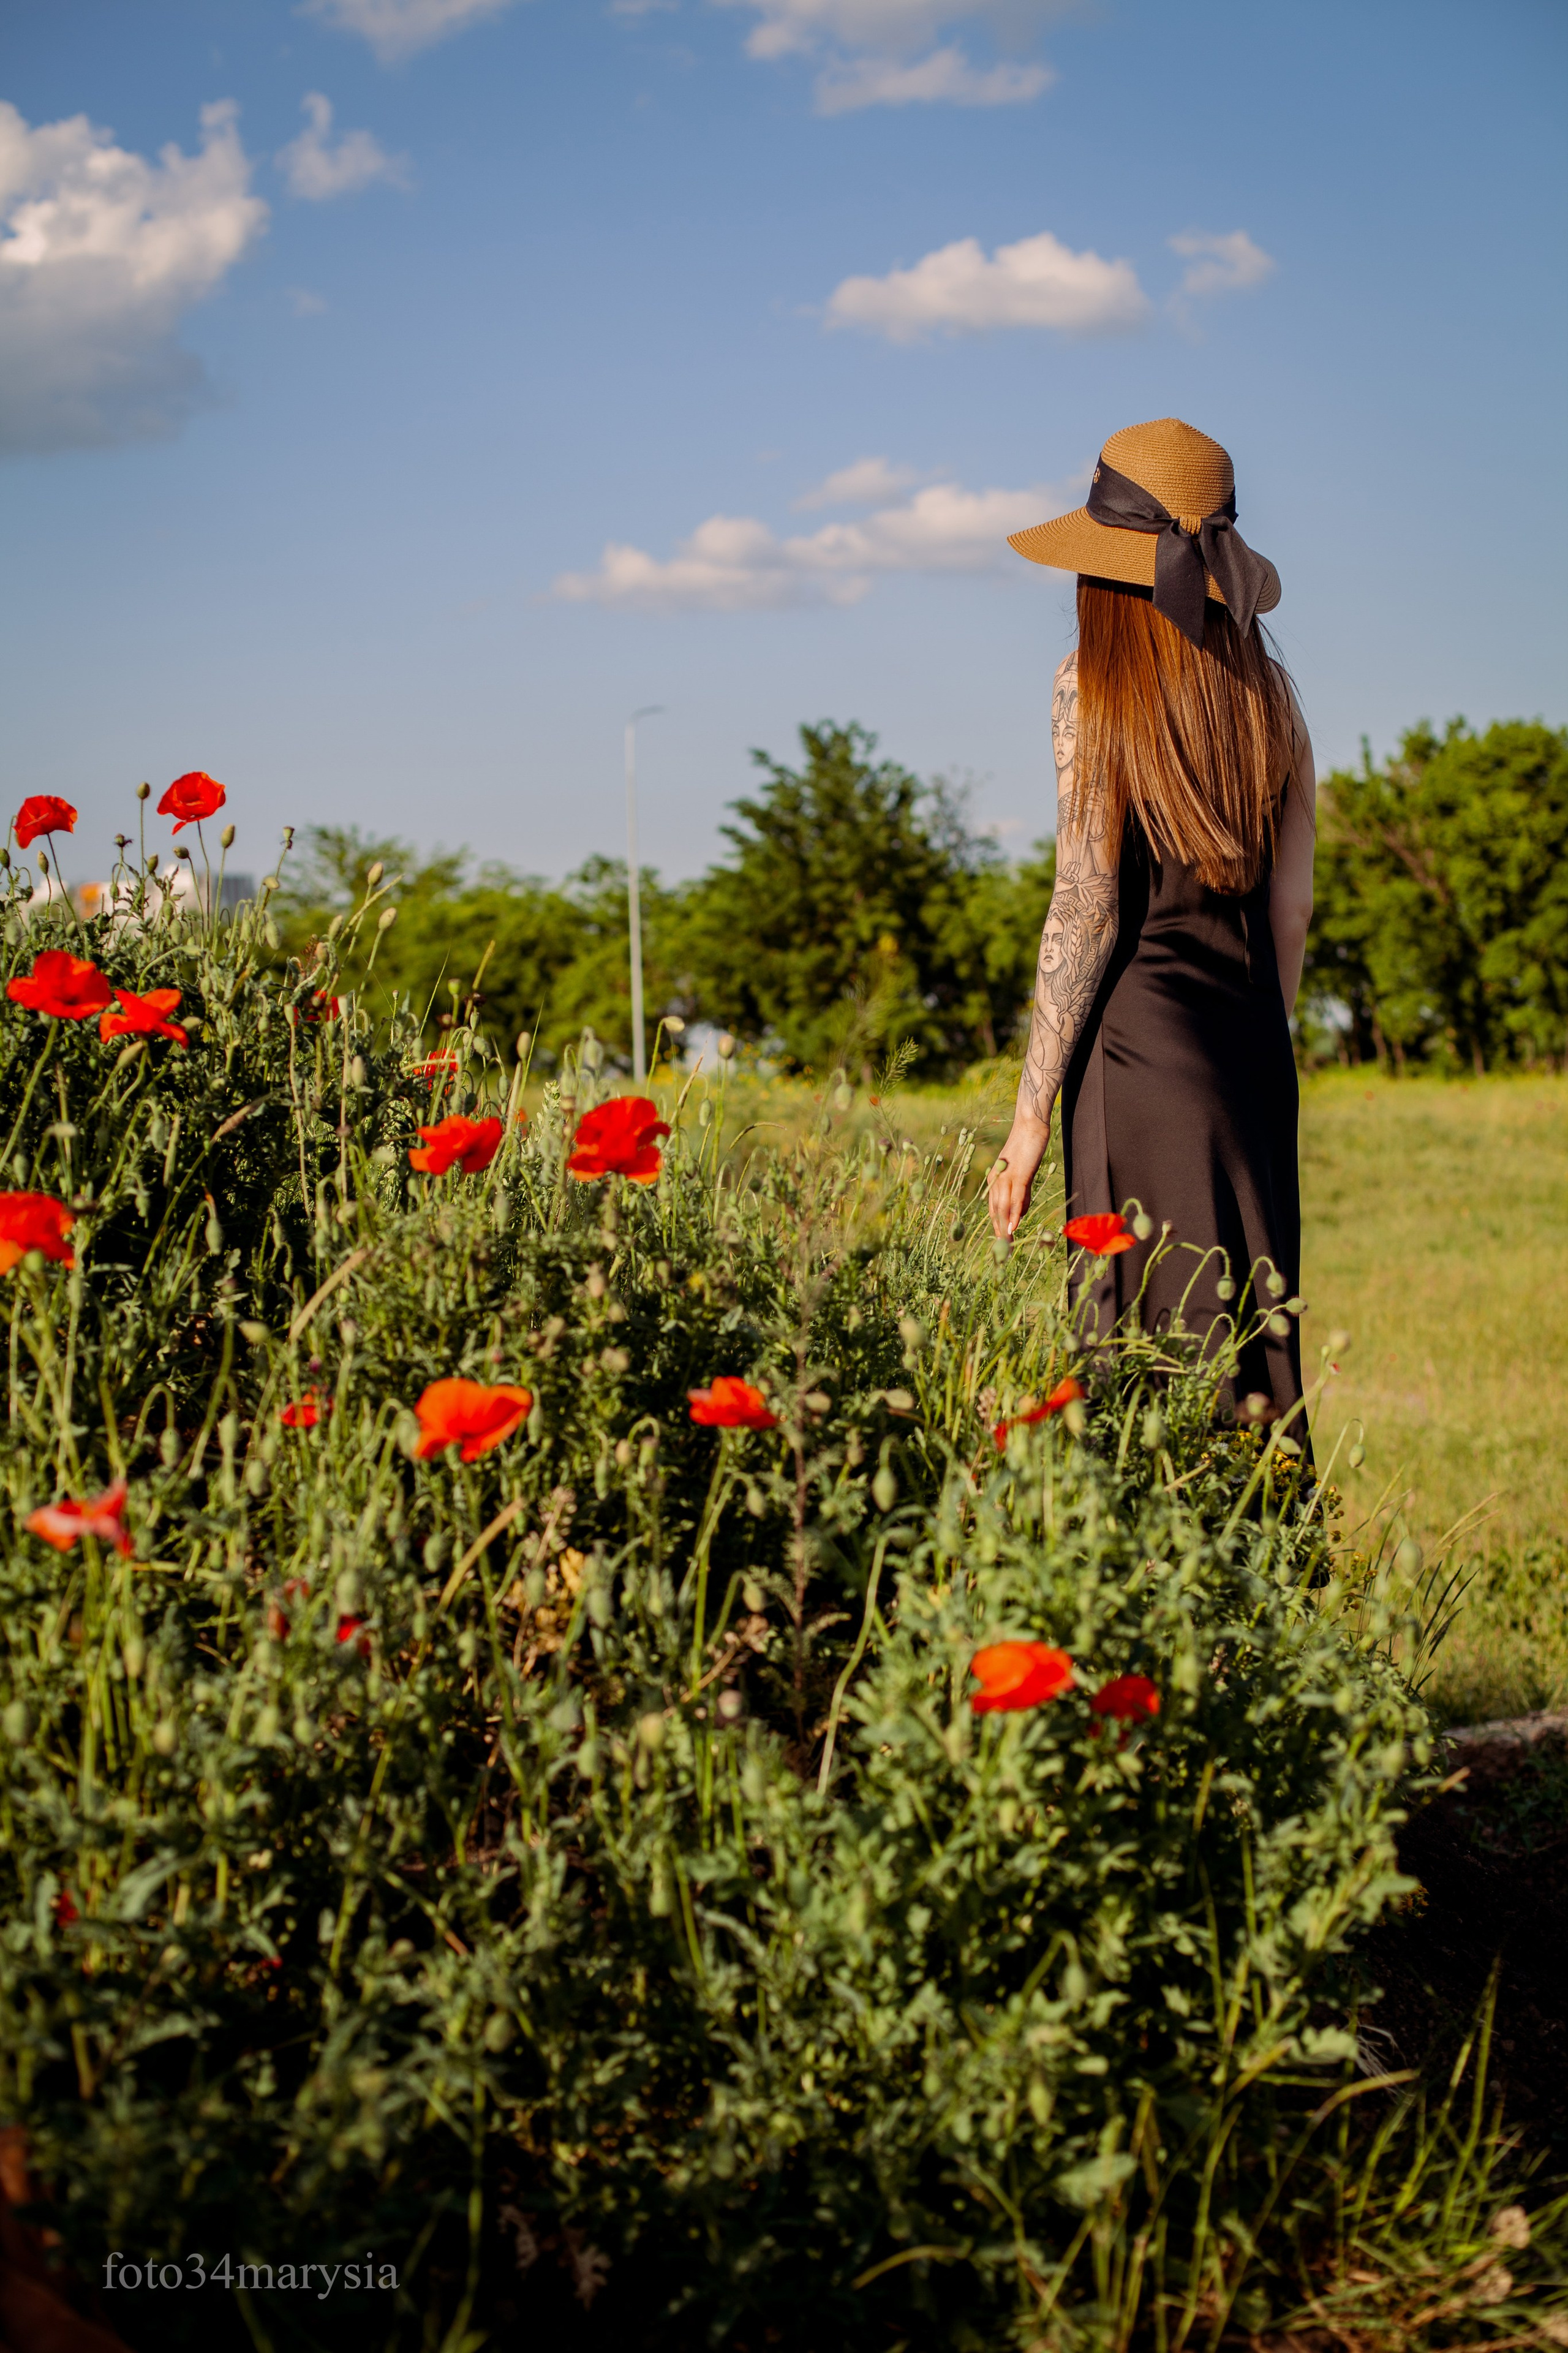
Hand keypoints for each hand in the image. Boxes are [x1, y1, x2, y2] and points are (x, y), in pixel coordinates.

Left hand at [987, 1115, 1050, 1239]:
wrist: (1030, 1126)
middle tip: (1003, 1251)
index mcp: (994, 1180)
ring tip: (1007, 1246)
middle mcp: (995, 1180)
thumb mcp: (1023, 1173)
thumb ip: (1021, 1192)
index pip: (994, 1208)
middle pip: (995, 1211)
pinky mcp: (1018, 1174)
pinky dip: (1014, 1215)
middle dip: (998, 1232)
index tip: (1001, 1242)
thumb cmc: (1027, 1148)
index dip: (997, 1226)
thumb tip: (1021, 1211)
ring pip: (1003, 1208)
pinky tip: (1013, 1228)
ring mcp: (1005, 1177)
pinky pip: (1015, 1198)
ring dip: (1004, 1228)